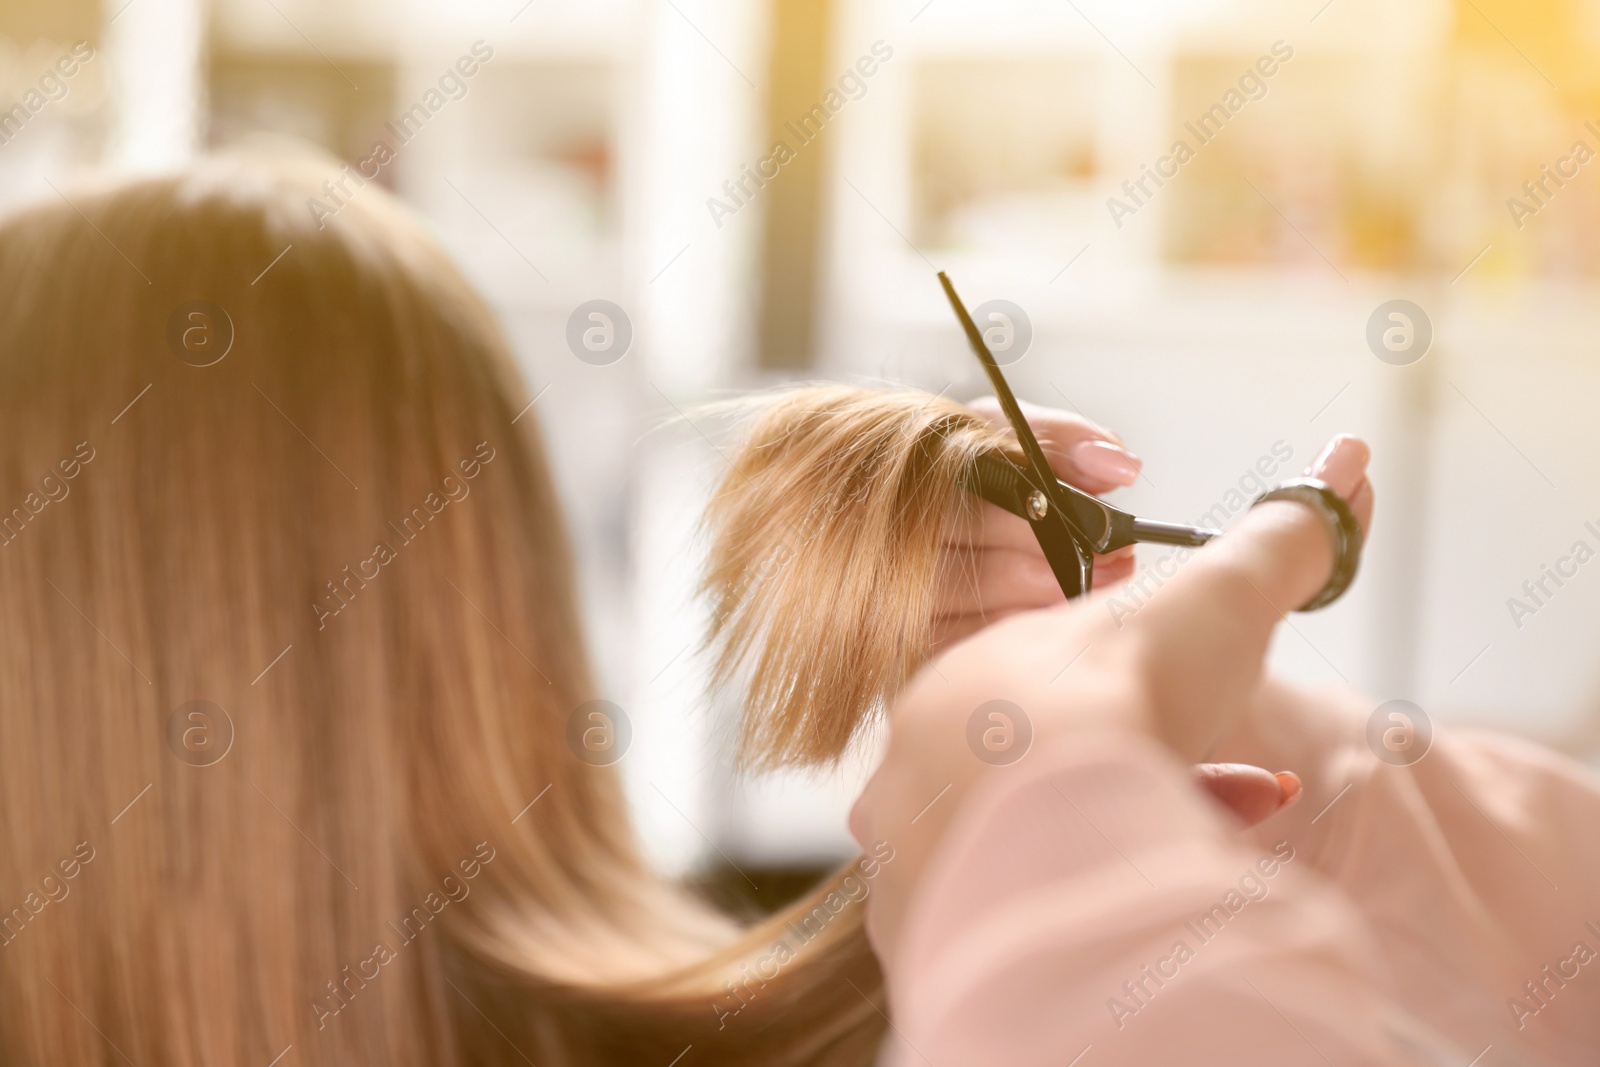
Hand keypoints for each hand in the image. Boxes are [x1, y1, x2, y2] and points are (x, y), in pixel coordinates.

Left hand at [854, 434, 1371, 964]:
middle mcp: (931, 758)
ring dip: (1116, 837)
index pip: (1057, 692)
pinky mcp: (925, 932)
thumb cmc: (1123, 697)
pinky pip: (1006, 923)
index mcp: (977, 678)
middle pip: (1044, 771)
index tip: (1203, 721)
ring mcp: (920, 847)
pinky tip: (1151, 889)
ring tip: (1203, 831)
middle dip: (1141, 774)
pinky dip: (1078, 905)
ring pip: (1025, 846)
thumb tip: (1347, 461)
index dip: (1144, 706)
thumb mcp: (1216, 603)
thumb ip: (1276, 541)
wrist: (1056, 819)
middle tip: (1225, 785)